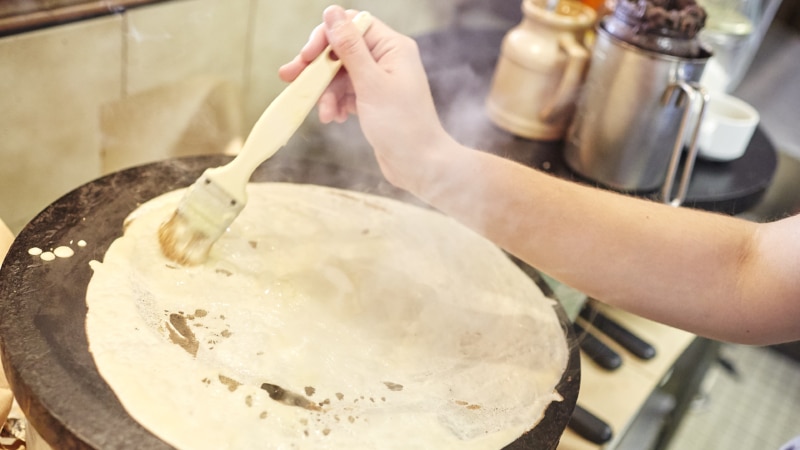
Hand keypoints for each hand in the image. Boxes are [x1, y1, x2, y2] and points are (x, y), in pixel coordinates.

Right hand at [279, 5, 455, 191]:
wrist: (419, 165)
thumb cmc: (402, 125)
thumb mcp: (371, 84)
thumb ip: (349, 47)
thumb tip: (332, 13)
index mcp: (392, 47)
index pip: (352, 25)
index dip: (326, 37)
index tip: (307, 57)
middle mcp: (387, 59)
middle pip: (342, 49)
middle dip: (318, 67)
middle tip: (291, 78)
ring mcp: (380, 80)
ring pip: (340, 74)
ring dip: (327, 92)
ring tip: (325, 114)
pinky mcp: (373, 99)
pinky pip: (346, 92)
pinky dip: (336, 103)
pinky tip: (335, 118)